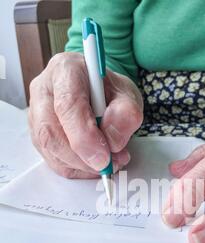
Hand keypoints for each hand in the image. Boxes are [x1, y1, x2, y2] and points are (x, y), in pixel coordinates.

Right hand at [29, 52, 142, 178]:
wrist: (99, 94)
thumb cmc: (109, 91)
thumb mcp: (128, 95)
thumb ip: (126, 114)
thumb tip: (112, 142)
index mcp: (66, 70)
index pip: (67, 104)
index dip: (85, 136)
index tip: (104, 155)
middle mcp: (44, 91)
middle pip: (51, 131)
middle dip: (82, 156)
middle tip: (108, 164)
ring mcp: (37, 115)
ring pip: (50, 150)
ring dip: (82, 165)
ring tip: (108, 161)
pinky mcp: (38, 136)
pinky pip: (53, 161)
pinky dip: (77, 169)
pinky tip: (93, 163)